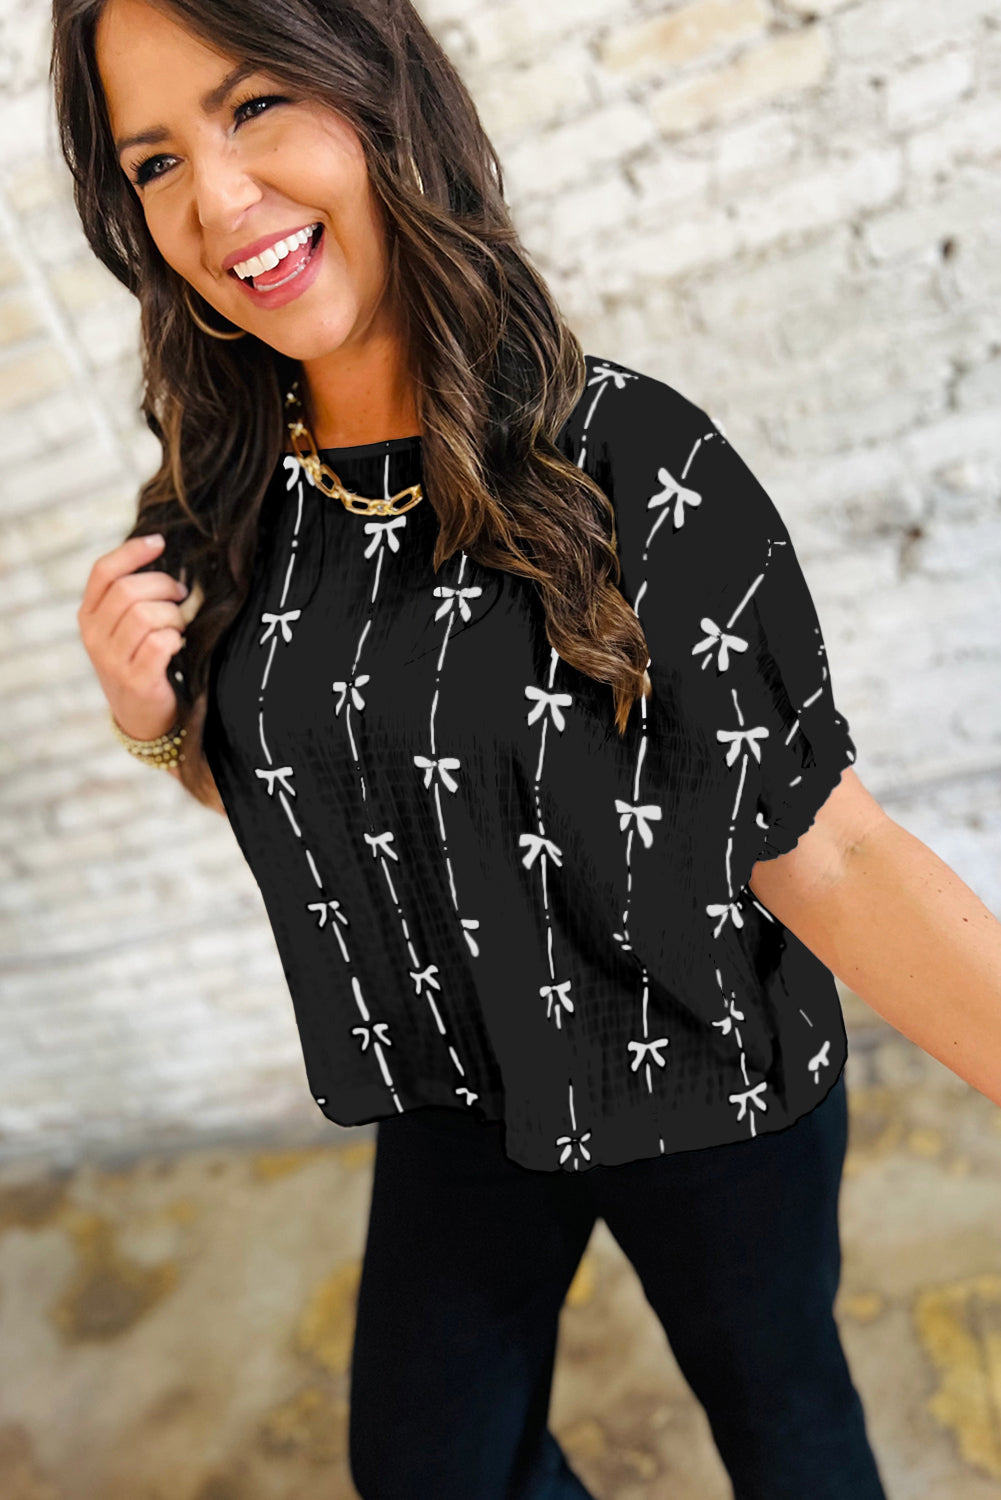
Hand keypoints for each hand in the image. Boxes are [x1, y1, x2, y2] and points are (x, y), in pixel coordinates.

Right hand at [77, 533, 202, 740]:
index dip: (132, 551)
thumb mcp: (124, 628)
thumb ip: (133, 597)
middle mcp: (94, 636)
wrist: (142, 716)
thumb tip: (163, 553)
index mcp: (89, 616)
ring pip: (146, 615)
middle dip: (164, 587)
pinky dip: (176, 639)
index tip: (160, 542)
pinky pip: (160, 643)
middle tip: (180, 597)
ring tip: (179, 627)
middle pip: (129, 590)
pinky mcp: (135, 680)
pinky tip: (178, 646)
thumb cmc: (141, 661)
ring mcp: (112, 660)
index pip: (103, 572)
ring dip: (174, 616)